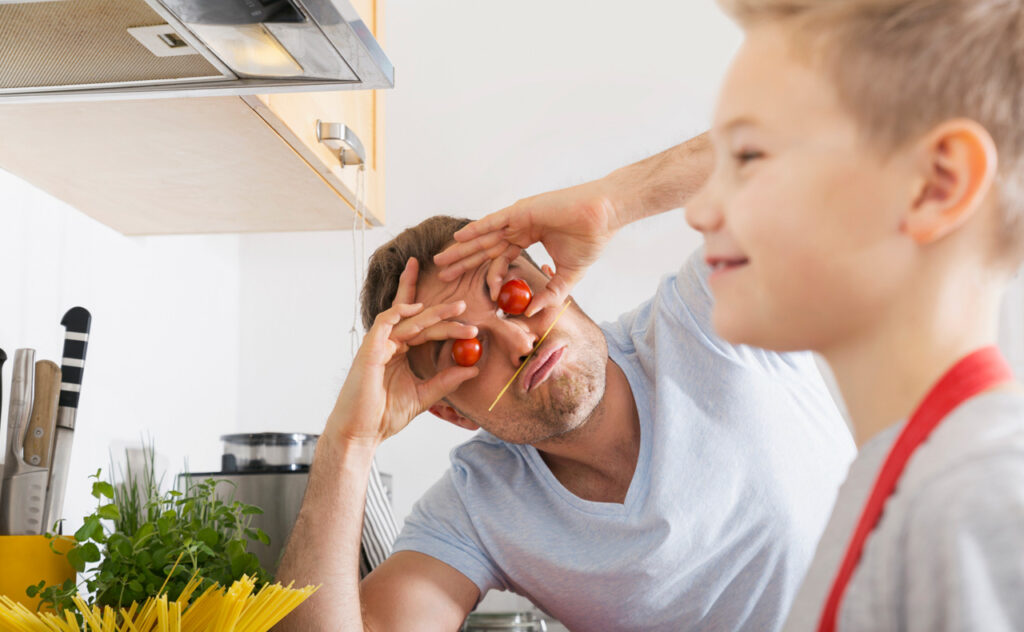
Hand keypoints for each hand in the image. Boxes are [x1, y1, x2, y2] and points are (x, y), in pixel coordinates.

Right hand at [326, 258, 478, 447]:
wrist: (362, 433)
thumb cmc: (385, 416)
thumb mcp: (424, 395)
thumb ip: (445, 381)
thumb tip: (473, 369)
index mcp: (400, 353)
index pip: (425, 330)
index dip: (446, 324)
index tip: (472, 329)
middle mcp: (389, 345)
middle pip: (417, 319)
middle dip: (441, 311)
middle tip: (464, 305)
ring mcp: (378, 345)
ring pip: (408, 319)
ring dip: (432, 312)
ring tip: (457, 308)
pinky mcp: (370, 350)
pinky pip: (384, 323)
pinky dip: (399, 312)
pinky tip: (419, 308)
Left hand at [433, 178, 621, 316]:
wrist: (603, 217)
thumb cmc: (590, 240)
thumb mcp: (568, 276)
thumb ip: (550, 294)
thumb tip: (531, 313)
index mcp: (527, 238)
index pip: (501, 259)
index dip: (490, 276)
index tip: (485, 294)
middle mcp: (519, 227)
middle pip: (485, 249)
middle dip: (463, 262)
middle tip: (442, 276)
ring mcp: (518, 218)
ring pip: (484, 237)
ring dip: (462, 249)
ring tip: (441, 260)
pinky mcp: (521, 212)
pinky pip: (493, 223)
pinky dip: (476, 230)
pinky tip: (459, 238)